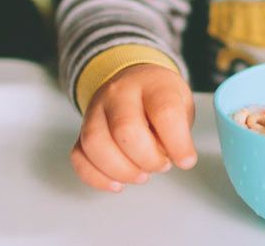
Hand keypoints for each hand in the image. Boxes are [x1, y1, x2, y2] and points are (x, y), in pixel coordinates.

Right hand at [71, 64, 196, 191]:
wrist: (133, 80)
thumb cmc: (161, 97)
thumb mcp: (182, 102)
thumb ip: (179, 129)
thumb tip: (175, 158)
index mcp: (153, 84)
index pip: (164, 112)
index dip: (177, 143)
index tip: (186, 161)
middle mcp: (120, 93)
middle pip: (125, 129)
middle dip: (147, 159)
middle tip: (162, 166)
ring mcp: (96, 110)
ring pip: (95, 143)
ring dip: (121, 170)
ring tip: (142, 176)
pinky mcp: (82, 129)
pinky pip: (79, 156)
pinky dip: (97, 177)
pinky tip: (117, 184)